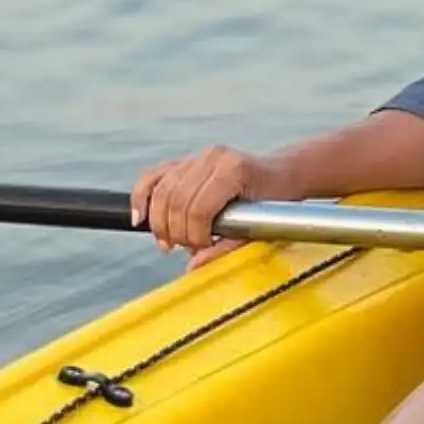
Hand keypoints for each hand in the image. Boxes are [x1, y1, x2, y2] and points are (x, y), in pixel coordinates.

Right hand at [130, 144, 291, 264]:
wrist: (281, 174)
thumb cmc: (274, 200)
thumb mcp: (260, 225)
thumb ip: (227, 247)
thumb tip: (192, 267)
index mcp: (233, 170)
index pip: (198, 208)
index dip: (194, 235)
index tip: (202, 248)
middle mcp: (212, 157)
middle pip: (176, 201)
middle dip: (177, 232)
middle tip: (188, 248)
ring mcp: (197, 155)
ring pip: (161, 191)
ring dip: (160, 223)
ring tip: (170, 242)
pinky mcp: (186, 160)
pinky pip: (153, 177)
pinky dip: (142, 198)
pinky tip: (141, 219)